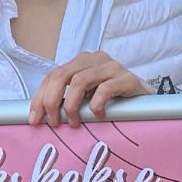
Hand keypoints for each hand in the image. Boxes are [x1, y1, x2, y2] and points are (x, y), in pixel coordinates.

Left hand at [27, 51, 147, 126]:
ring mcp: (113, 66)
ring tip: (75, 122)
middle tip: (54, 123)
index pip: (53, 75)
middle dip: (52, 101)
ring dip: (72, 106)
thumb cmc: (113, 101)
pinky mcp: (128, 78)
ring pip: (80, 81)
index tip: (34, 119)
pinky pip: (105, 89)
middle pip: (62, 75)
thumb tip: (40, 116)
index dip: (40, 97)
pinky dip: (96, 105)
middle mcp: (95, 59)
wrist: (147, 102)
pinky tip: (98, 115)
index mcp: (82, 62)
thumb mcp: (87, 98)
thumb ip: (67, 100)